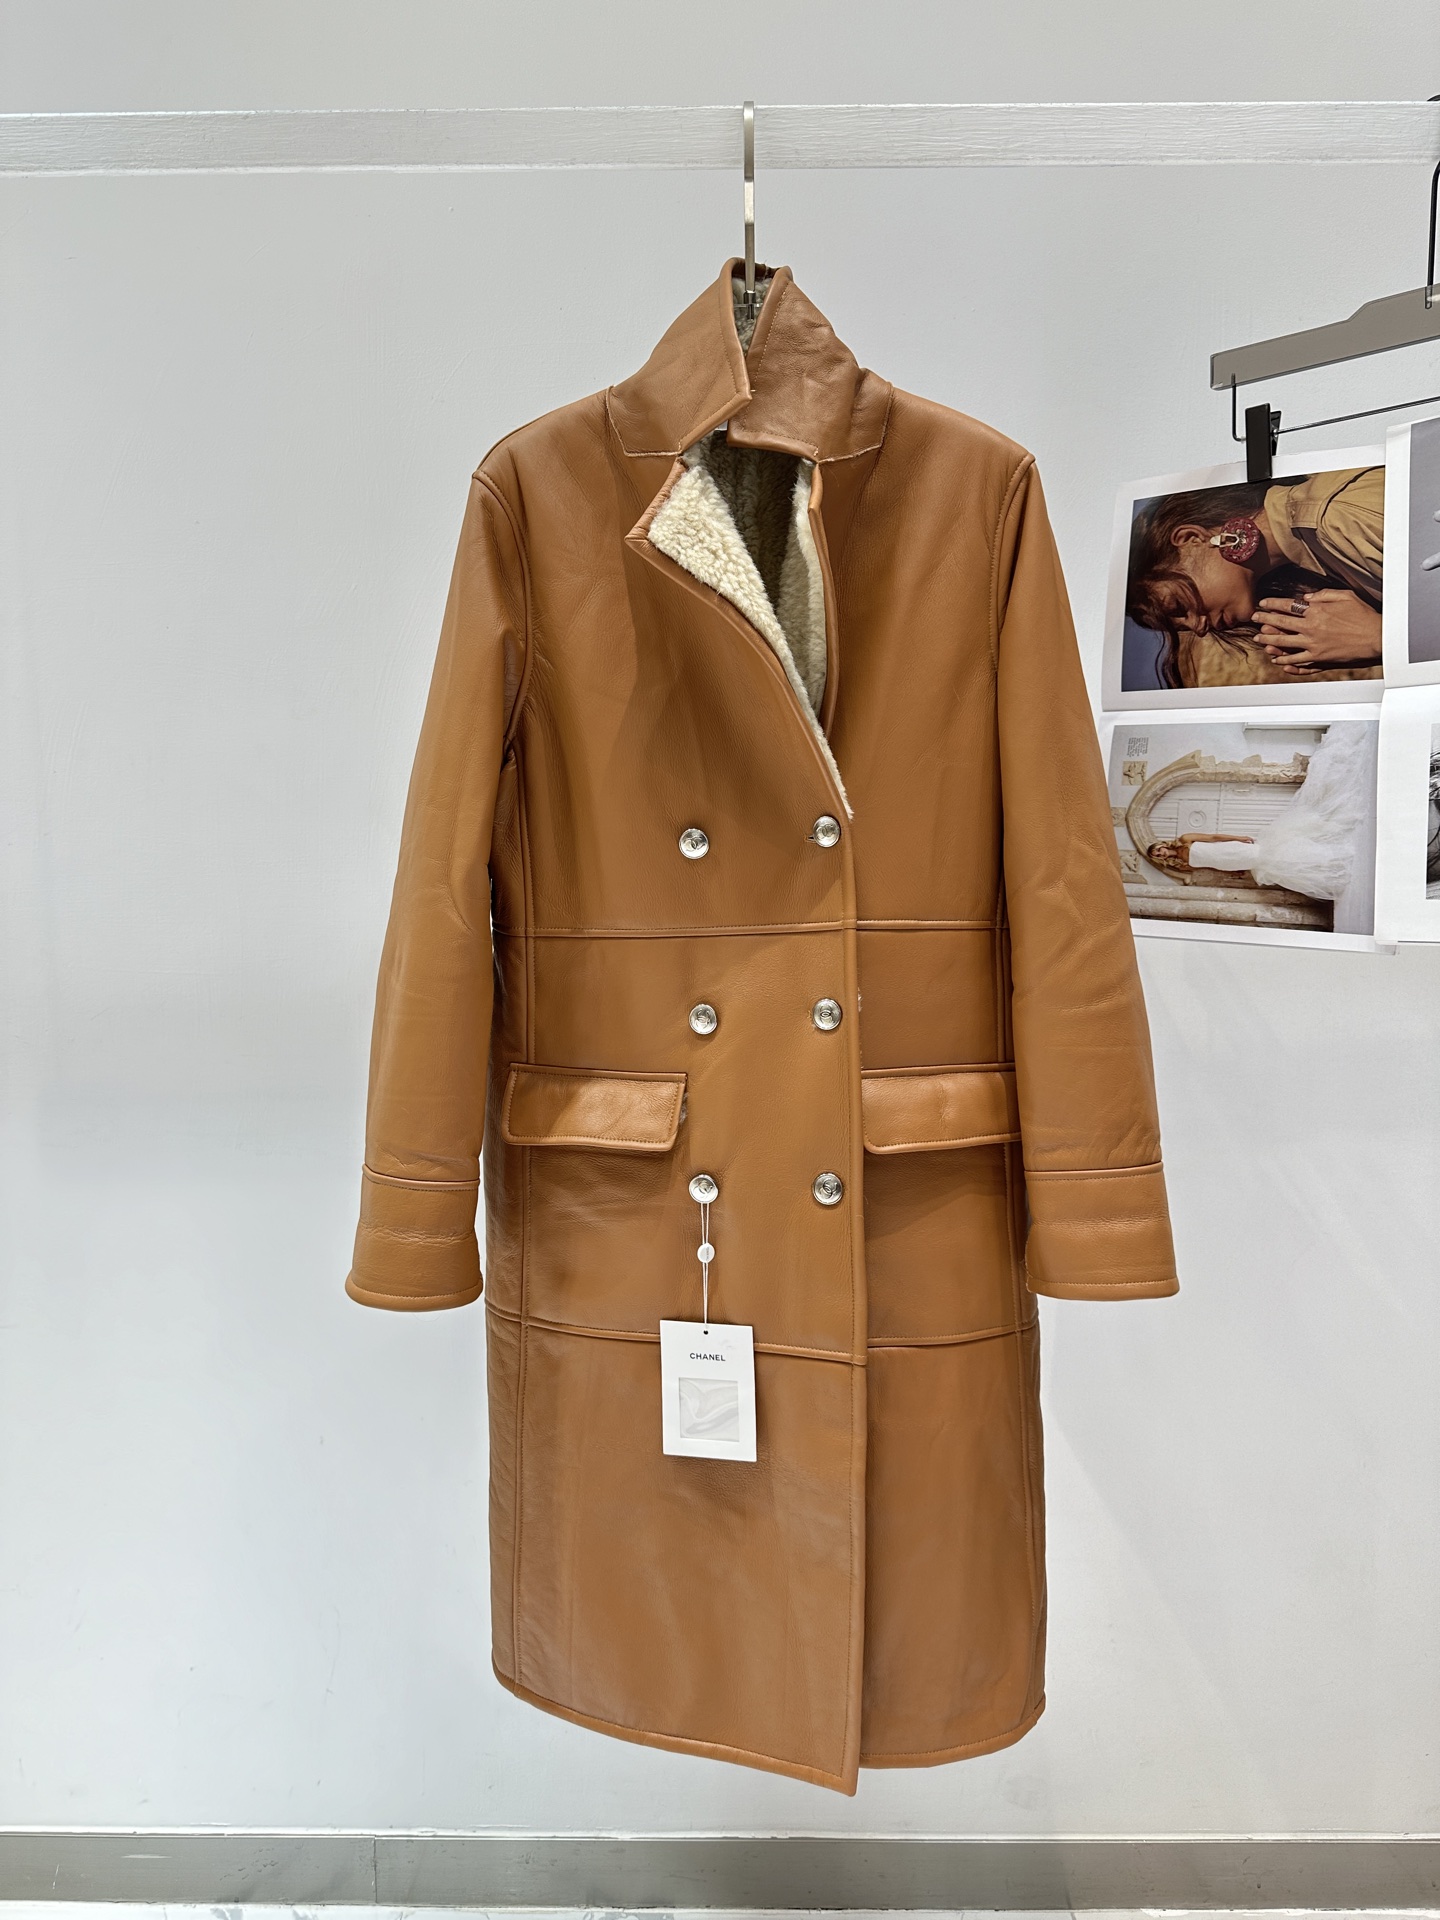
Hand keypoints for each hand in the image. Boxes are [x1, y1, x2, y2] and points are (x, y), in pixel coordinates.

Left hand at [1254, 589, 1380, 671]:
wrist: (1377, 637)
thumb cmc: (1364, 615)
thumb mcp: (1345, 596)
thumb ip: (1324, 594)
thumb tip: (1306, 597)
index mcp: (1317, 611)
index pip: (1288, 606)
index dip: (1273, 604)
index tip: (1263, 603)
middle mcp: (1312, 628)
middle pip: (1281, 624)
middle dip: (1264, 620)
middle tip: (1253, 619)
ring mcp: (1313, 645)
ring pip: (1284, 644)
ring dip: (1269, 641)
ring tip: (1259, 639)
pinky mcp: (1319, 659)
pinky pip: (1297, 661)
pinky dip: (1285, 661)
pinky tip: (1277, 659)